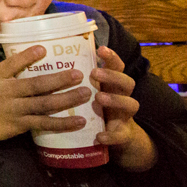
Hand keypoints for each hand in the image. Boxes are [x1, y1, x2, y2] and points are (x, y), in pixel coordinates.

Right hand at [0, 46, 91, 165]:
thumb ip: (10, 67)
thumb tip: (35, 51)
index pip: (12, 65)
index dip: (27, 57)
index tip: (43, 48)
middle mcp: (9, 94)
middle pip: (36, 86)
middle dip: (59, 79)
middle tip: (79, 74)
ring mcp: (16, 111)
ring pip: (44, 105)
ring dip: (67, 99)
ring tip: (86, 93)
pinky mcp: (21, 125)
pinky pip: (45, 124)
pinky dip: (63, 123)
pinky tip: (79, 121)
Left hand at [92, 46, 156, 170]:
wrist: (115, 137)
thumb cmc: (97, 109)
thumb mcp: (91, 93)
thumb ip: (80, 80)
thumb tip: (55, 60)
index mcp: (113, 85)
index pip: (117, 67)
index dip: (112, 57)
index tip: (100, 48)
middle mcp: (123, 97)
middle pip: (127, 82)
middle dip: (112, 76)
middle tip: (94, 73)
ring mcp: (125, 116)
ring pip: (131, 104)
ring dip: (116, 100)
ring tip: (99, 98)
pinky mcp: (124, 135)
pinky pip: (121, 135)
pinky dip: (111, 135)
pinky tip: (100, 135)